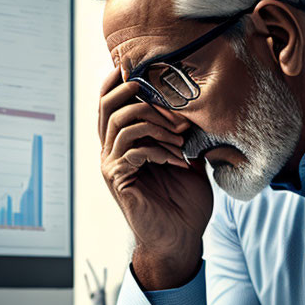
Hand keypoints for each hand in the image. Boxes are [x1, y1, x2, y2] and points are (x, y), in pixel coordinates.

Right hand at [98, 66, 212, 288]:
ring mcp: (111, 165)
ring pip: (122, 123)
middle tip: (168, 100)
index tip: (143, 65)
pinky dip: (159, 150)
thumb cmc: (184, 203)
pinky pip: (132, 150)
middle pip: (107, 104)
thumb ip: (184, 132)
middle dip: (138, 93)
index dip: (121, 79)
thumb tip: (197, 104)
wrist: (181, 239)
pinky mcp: (118, 180)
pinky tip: (178, 161)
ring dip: (157, 125)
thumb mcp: (188, 158)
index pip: (111, 101)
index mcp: (124, 142)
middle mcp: (111, 151)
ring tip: (181, 139)